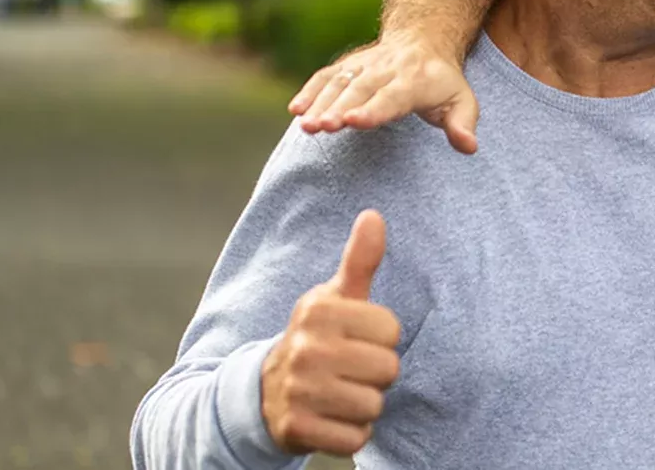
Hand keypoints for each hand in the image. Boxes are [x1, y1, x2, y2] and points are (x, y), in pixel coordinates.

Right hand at [261, 211, 403, 456]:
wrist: (263, 392)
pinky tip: (330, 419)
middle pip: (387, 370)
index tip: (356, 340)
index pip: (391, 331)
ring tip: (339, 393)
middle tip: (348, 371)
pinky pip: (356, 439)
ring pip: (374, 406)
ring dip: (364, 406)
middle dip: (375, 375)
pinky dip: (350, 435)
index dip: (381, 339)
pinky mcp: (296, 429)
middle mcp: (306, 348)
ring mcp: (298, 390)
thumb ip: (360, 260)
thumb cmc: (317, 339)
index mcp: (318, 311)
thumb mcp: (335, 298)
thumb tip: (374, 215)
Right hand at [289, 36, 478, 153]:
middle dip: (339, 107)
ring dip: (320, 102)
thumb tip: (469, 147)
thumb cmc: (442, 82)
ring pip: (339, 83)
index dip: (374, 109)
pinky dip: (310, 91)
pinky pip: (326, 76)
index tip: (355, 121)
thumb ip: (463, 125)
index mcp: (416, 80)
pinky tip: (295, 110)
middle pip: (360, 89)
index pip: (393, 96)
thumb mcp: (462, 101)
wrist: (423, 40)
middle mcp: (387, 69)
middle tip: (321, 127)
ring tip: (305, 125)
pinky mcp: (348, 66)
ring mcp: (364, 65)